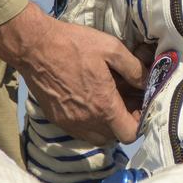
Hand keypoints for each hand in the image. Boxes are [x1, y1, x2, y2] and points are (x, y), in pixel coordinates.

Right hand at [0, 2, 146, 143]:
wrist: (34, 46)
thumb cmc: (74, 45)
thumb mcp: (111, 49)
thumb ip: (134, 69)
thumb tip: (149, 82)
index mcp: (104, 106)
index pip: (130, 134)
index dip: (139, 121)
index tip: (138, 104)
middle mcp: (87, 121)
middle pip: (115, 137)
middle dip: (123, 121)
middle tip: (123, 99)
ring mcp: (70, 123)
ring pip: (97, 137)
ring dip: (106, 125)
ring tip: (106, 101)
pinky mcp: (57, 119)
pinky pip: (80, 131)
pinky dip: (89, 123)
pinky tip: (88, 100)